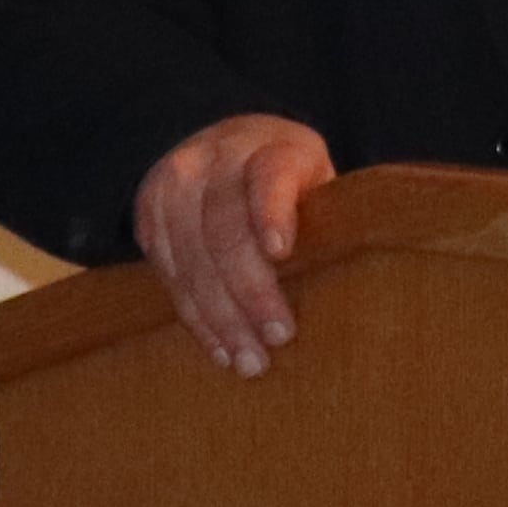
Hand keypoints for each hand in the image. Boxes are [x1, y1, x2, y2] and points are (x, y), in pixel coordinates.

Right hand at [132, 111, 335, 372]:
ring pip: (192, 257)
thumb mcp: (317, 184)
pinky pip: (169, 274)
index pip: (269, 175)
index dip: (272, 212)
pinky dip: (196, 317)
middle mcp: (217, 157)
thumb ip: (326, 220)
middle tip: (278, 336)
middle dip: (250, 290)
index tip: (281, 251)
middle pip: (225, 228)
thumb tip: (358, 289)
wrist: (229, 148)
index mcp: (271, 145)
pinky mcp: (149, 214)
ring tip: (249, 360)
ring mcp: (176, 183)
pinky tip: (220, 349)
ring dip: (220, 317)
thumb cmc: (293, 184)